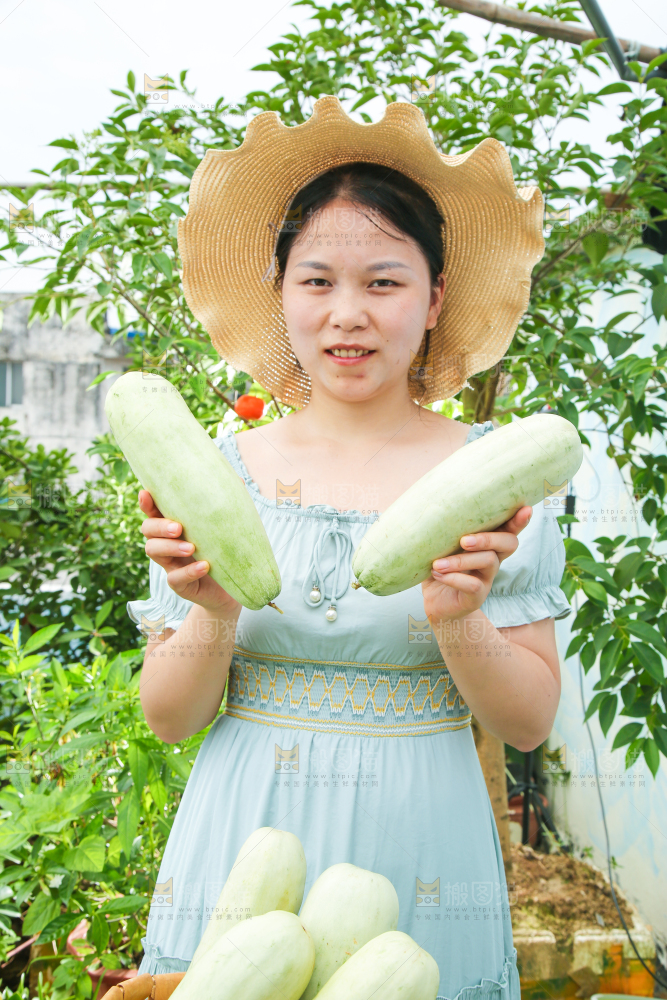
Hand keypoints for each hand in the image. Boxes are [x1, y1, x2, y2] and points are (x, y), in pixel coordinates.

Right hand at [139, 490, 240, 614]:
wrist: (233, 589)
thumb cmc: (224, 553)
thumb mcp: (225, 529)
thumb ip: (226, 506)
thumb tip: (237, 479)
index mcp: (174, 526)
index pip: (154, 511)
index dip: (147, 503)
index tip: (146, 493)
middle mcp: (167, 544)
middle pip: (147, 530)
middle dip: (158, 526)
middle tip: (178, 528)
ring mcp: (171, 565)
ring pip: (154, 552)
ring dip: (170, 547)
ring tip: (191, 547)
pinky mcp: (179, 585)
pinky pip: (175, 579)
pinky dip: (189, 572)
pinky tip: (204, 566)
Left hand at [422, 506, 531, 622]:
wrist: (434, 603)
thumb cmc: (438, 567)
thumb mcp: (440, 546)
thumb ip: (443, 531)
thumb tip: (432, 509)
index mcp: (487, 544)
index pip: (508, 529)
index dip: (519, 520)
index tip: (526, 509)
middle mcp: (492, 560)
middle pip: (508, 543)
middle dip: (488, 538)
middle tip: (464, 541)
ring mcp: (487, 578)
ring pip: (488, 561)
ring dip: (461, 561)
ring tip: (438, 564)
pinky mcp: (477, 597)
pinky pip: (473, 585)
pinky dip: (454, 578)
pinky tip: (437, 574)